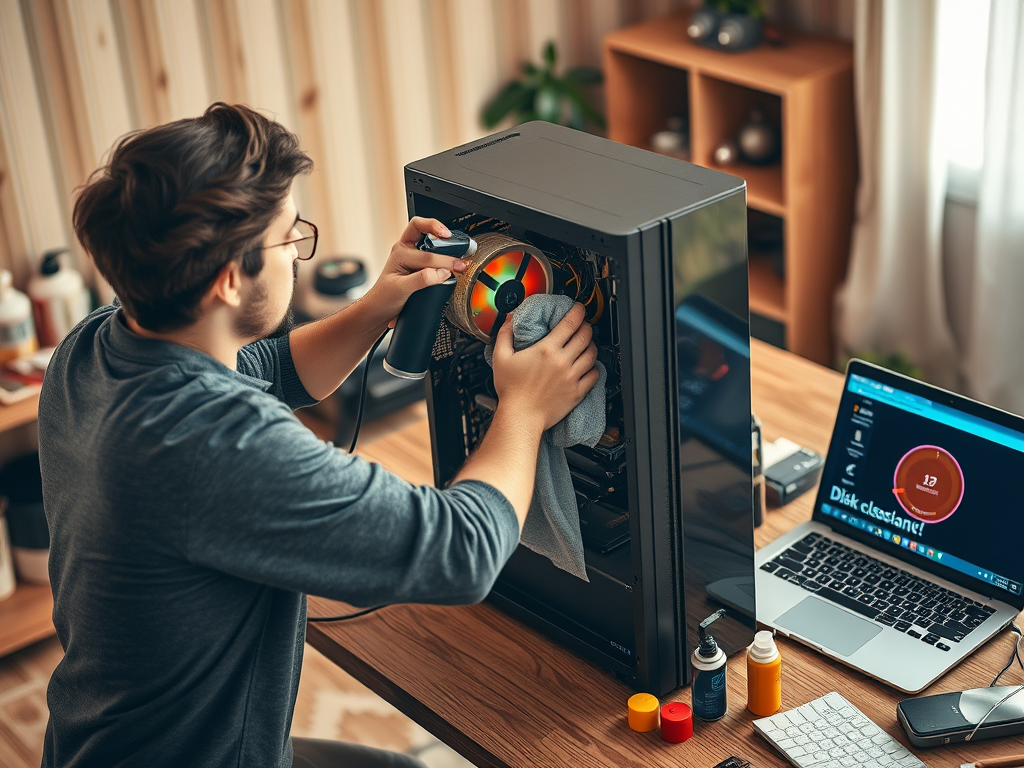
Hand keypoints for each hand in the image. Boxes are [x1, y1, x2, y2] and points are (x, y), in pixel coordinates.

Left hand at [363, 217, 471, 326]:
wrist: (379, 309)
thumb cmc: (383, 298)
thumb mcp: (401, 289)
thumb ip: (421, 279)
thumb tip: (441, 272)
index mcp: (399, 252)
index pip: (426, 252)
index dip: (442, 257)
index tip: (454, 263)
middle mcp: (406, 250)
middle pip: (426, 232)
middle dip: (445, 241)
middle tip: (459, 260)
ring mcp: (413, 257)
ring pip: (430, 240)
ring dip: (444, 244)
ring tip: (458, 254)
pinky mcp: (419, 266)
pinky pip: (434, 254)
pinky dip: (444, 255)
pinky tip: (451, 263)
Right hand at [491, 303, 599, 431]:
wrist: (521, 416)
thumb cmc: (511, 390)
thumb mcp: (501, 357)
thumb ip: (505, 334)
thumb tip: (510, 319)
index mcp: (546, 349)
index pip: (570, 323)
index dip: (578, 312)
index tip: (579, 309)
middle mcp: (562, 361)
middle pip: (585, 336)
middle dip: (586, 326)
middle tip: (583, 325)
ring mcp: (572, 377)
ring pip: (592, 354)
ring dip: (591, 345)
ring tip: (586, 344)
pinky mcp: (577, 391)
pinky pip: (594, 375)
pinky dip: (594, 368)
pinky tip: (588, 366)